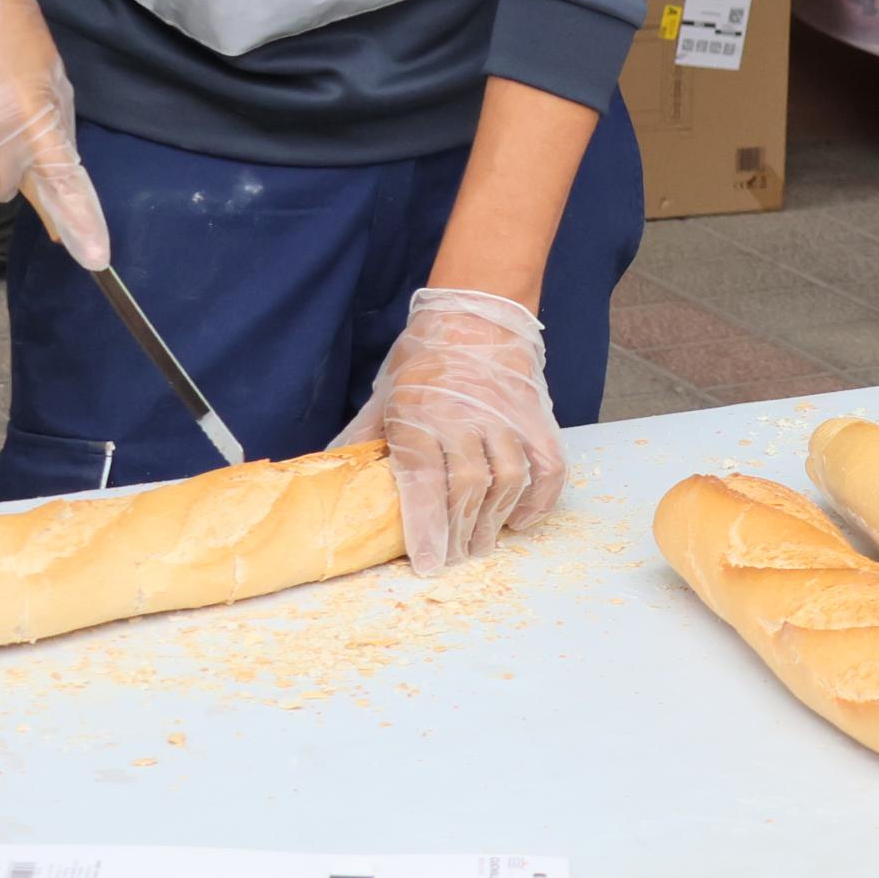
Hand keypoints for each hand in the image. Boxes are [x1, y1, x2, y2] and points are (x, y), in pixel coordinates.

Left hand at [340, 287, 565, 570]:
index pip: (424, 482)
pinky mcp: (536, 414)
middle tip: (454, 558)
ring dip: (495, 520)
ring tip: (482, 542)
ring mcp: (505, 415)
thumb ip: (362, 439)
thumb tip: (330, 475)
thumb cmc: (423, 359)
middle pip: (468, 488)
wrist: (474, 314)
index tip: (428, 563)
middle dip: (460, 533)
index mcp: (419, 414)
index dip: (426, 528)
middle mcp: (464, 416)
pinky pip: (548, 464)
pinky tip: (522, 518)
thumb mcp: (384, 395)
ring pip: (508, 480)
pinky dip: (539, 498)